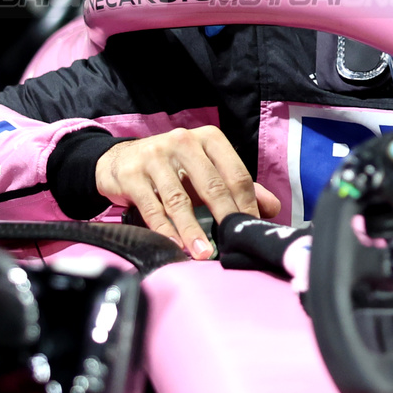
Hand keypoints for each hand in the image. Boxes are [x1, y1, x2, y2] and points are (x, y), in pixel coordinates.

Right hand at [95, 126, 281, 258]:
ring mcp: (155, 156)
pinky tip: (176, 246)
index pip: (236, 174)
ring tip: (204, 254)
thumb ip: (239, 187)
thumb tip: (272, 208)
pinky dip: (165, 230)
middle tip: (234, 242)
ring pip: (179, 199)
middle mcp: (183, 141)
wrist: (120, 160)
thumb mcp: (206, 171)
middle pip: (212, 185)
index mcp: (209, 139)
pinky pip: (152, 207)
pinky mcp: (131, 174)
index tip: (251, 228)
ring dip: (193, 230)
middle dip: (225, 216)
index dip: (247, 204)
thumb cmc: (173, 167)